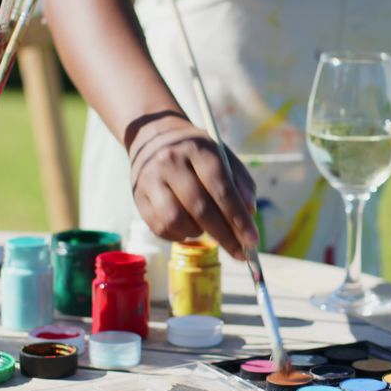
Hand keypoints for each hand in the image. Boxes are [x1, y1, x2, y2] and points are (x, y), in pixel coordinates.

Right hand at [128, 115, 257, 259]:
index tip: (252, 241)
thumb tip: (249, 214)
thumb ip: (241, 183)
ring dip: (198, 232)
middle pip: (200, 209)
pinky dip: (180, 235)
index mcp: (198, 149)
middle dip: (224, 236)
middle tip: (240, 253)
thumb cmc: (196, 153)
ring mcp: (151, 180)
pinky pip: (161, 228)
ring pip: (177, 221)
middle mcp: (171, 162)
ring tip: (207, 227)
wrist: (151, 138)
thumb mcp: (222, 156)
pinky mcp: (138, 198)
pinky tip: (188, 227)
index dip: (238, 218)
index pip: (222, 188)